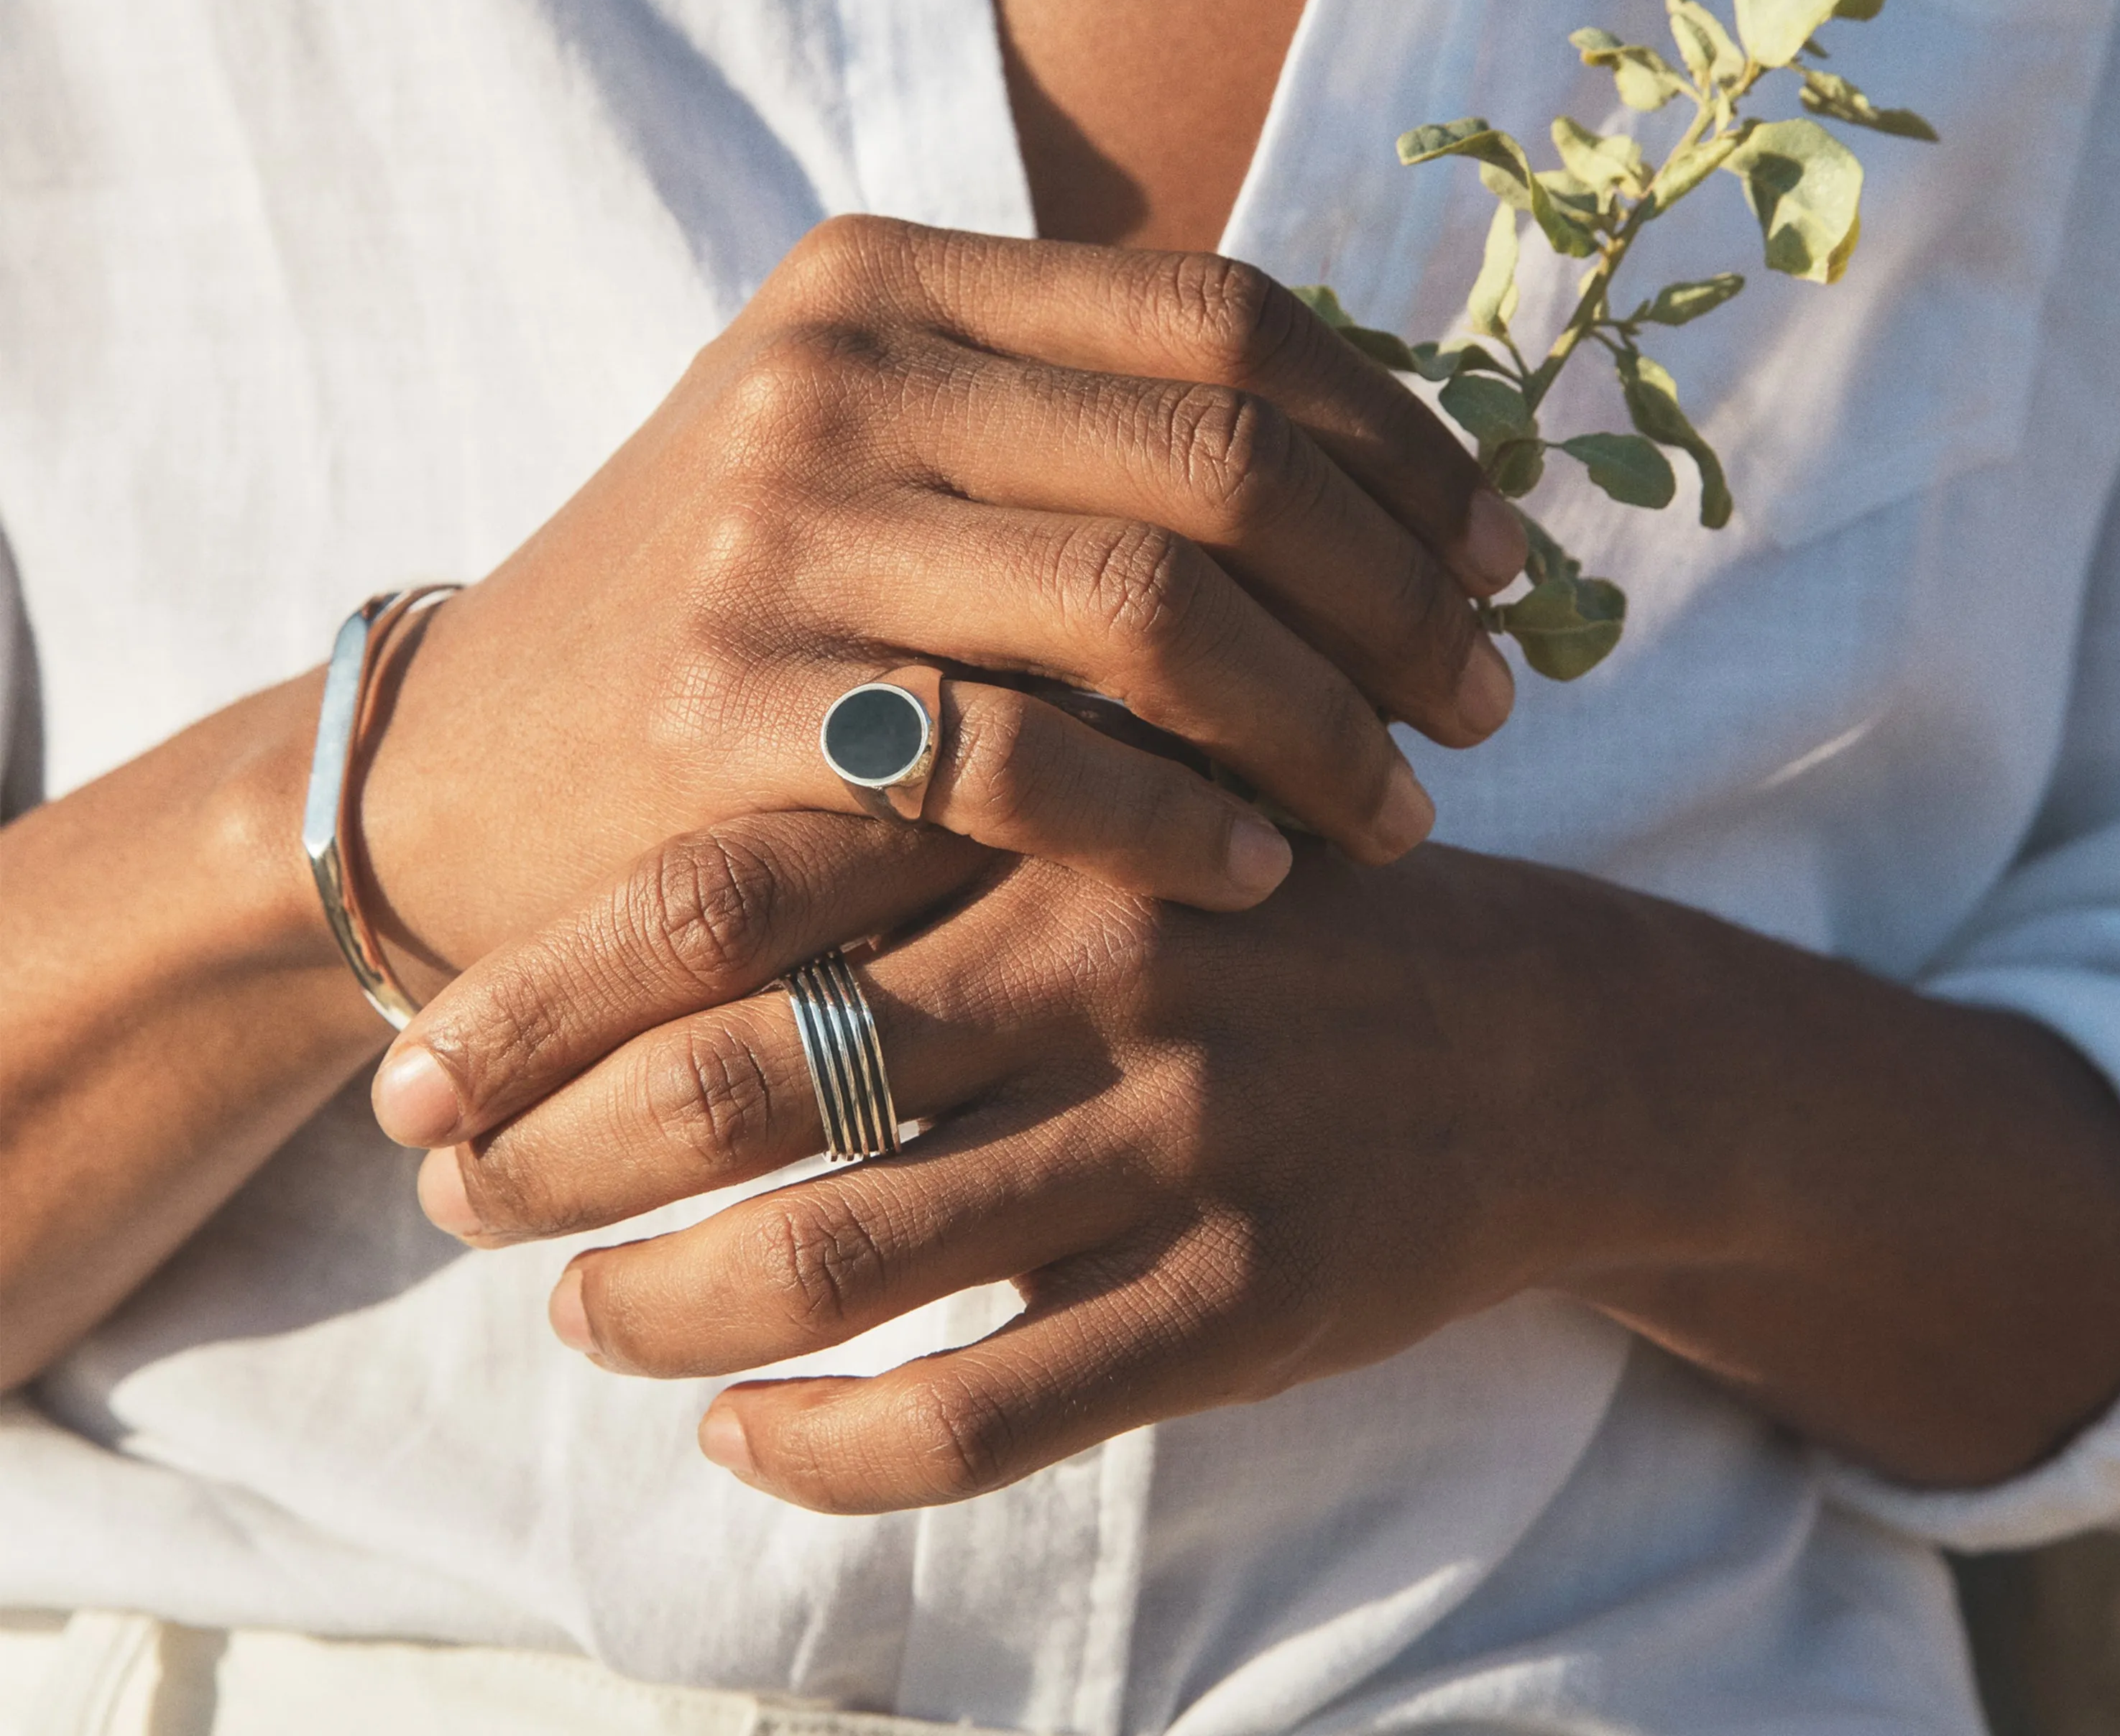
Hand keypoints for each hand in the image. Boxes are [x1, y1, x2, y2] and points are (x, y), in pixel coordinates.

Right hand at [358, 217, 1524, 975]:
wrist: (468, 775)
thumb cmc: (729, 627)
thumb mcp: (880, 470)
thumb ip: (1081, 444)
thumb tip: (1393, 488)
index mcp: (889, 277)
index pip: (1223, 320)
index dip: (1399, 445)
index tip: (1497, 563)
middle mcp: (833, 369)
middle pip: (1219, 457)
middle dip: (1394, 596)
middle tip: (1481, 707)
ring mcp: (773, 530)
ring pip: (1150, 605)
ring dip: (1316, 726)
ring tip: (1397, 812)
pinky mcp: (729, 703)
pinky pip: (1027, 762)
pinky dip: (1174, 825)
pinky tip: (1253, 877)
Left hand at [380, 793, 2119, 1509]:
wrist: (1556, 1037)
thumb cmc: (1285, 912)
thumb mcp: (1124, 810)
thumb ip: (931, 841)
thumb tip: (648, 923)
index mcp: (1050, 816)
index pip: (730, 890)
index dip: (541, 993)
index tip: (421, 1066)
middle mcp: (1101, 962)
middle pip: (748, 1073)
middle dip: (555, 1153)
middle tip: (456, 1194)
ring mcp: (1179, 1139)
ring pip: (838, 1255)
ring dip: (656, 1301)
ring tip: (581, 1312)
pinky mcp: (1244, 1302)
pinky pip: (977, 1413)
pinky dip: (820, 1450)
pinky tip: (742, 1440)